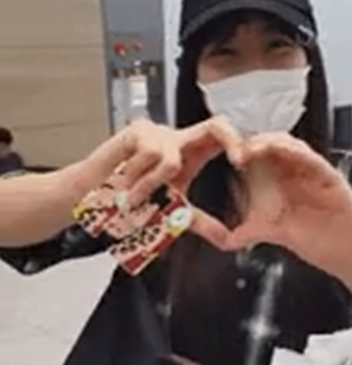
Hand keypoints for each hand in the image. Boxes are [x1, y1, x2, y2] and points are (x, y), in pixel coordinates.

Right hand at [80, 117, 244, 248]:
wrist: (94, 198)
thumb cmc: (132, 200)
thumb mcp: (173, 212)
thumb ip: (201, 222)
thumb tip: (228, 240)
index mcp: (191, 153)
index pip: (223, 137)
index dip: (240, 144)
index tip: (245, 164)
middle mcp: (179, 139)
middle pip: (218, 124)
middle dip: (231, 140)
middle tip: (239, 161)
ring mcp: (159, 132)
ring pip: (172, 159)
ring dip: (151, 186)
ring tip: (134, 196)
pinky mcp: (138, 130)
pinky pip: (149, 154)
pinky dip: (137, 177)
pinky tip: (123, 181)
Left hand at [226, 133, 351, 285]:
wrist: (347, 258)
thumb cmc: (318, 242)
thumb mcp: (276, 234)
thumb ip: (252, 232)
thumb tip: (226, 240)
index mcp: (286, 181)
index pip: (264, 156)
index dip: (246, 151)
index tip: (228, 153)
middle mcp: (300, 173)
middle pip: (276, 145)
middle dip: (255, 142)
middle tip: (237, 147)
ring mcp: (316, 175)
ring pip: (295, 147)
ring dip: (274, 143)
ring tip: (255, 147)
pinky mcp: (332, 180)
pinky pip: (316, 161)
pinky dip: (301, 154)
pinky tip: (288, 153)